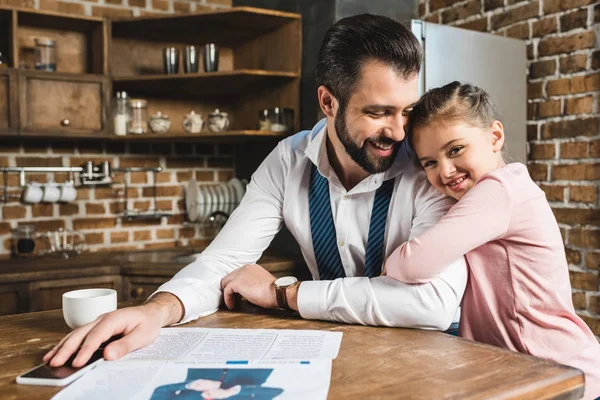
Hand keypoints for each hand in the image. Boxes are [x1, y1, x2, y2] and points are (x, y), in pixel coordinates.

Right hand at [43, 292, 182, 367]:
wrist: (151, 313)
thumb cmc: (148, 324)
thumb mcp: (143, 336)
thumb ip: (125, 345)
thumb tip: (108, 355)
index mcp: (114, 319)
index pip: (96, 336)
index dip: (85, 350)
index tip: (76, 363)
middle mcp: (103, 319)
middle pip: (81, 334)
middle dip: (66, 349)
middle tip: (54, 363)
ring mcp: (98, 322)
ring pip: (76, 334)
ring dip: (62, 346)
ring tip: (49, 360)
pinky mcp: (96, 328)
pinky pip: (79, 336)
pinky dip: (67, 344)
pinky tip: (57, 352)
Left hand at [220, 264, 276, 309]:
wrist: (277, 292)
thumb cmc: (274, 291)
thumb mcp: (263, 283)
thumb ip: (254, 283)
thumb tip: (249, 291)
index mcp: (252, 268)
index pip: (239, 274)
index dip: (236, 284)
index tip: (237, 293)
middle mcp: (245, 268)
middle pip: (230, 277)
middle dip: (229, 287)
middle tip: (231, 297)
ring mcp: (240, 275)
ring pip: (226, 282)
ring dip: (227, 293)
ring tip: (230, 302)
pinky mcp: (237, 283)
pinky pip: (227, 291)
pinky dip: (227, 299)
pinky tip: (231, 305)